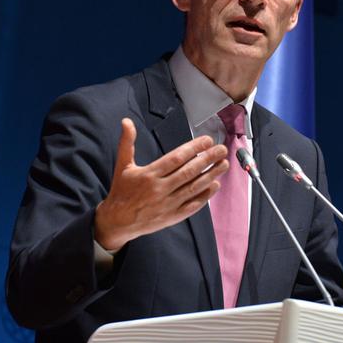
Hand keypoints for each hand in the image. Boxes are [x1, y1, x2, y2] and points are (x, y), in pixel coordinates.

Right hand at [93, 118, 228, 250]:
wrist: (118, 222)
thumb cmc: (122, 191)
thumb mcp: (122, 166)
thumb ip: (127, 143)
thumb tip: (126, 121)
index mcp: (149, 174)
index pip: (176, 158)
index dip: (193, 148)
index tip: (207, 140)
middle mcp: (159, 189)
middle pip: (188, 172)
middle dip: (207, 159)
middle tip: (222, 149)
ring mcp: (167, 204)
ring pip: (193, 188)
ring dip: (211, 175)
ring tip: (224, 164)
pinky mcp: (172, 216)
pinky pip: (192, 205)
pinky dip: (205, 196)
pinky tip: (215, 185)